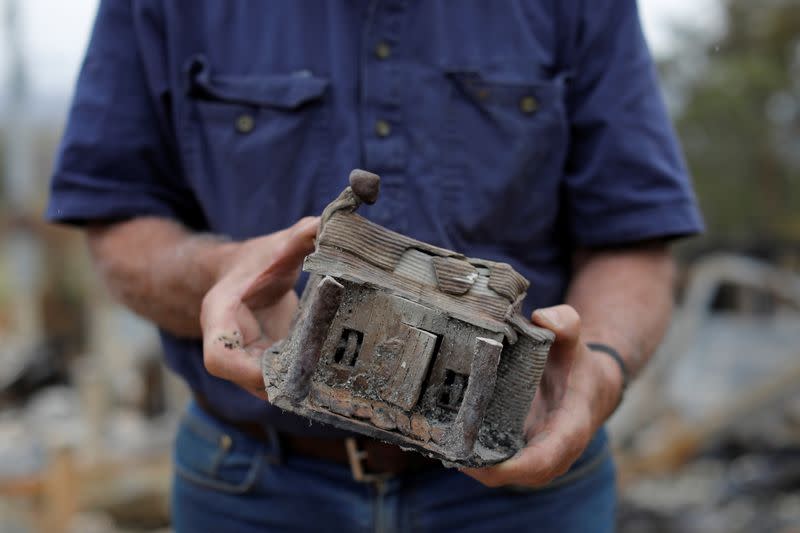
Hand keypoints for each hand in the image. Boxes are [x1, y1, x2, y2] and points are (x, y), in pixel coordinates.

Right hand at [200, 217, 318, 398]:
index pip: (220, 356)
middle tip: (324, 380)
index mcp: (221, 316)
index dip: (245, 371)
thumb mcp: (277, 245)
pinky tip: (334, 377)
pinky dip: (305, 382)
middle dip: (285, 384)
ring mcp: (248, 360)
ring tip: (334, 382)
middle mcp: (231, 345)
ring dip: (299, 387)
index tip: (281, 370)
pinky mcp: (267, 367)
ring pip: (268, 388)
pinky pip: (283, 382)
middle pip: (248, 382)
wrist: (242, 274)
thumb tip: (332, 223)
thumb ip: (302, 235)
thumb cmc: (256, 260)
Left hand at [462, 305, 622, 487]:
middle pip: (515, 475)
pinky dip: (473, 458)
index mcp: (570, 428)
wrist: (588, 387)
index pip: (543, 458)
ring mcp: (536, 457)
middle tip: (444, 446)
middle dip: (480, 468)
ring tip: (438, 443)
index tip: (481, 463)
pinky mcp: (520, 453)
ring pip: (502, 474)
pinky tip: (446, 440)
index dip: (513, 466)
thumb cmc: (577, 364)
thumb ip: (565, 323)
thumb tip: (542, 318)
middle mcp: (554, 453)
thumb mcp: (574, 339)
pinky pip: (496, 464)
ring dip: (471, 465)